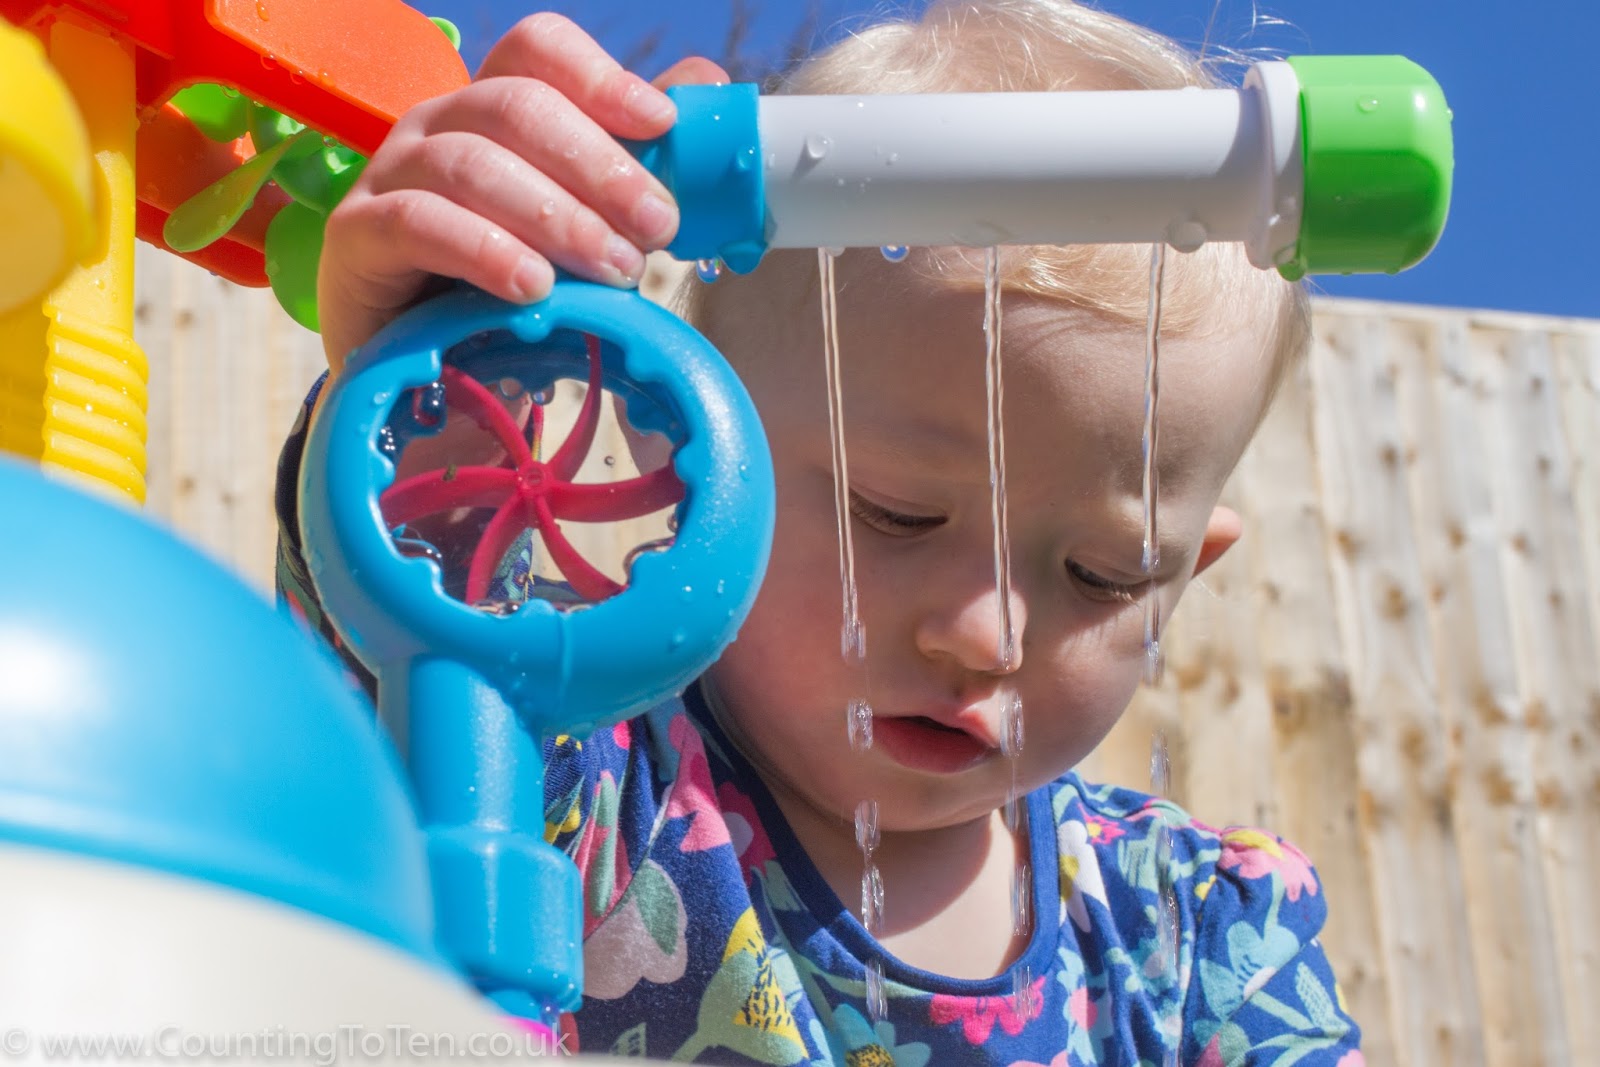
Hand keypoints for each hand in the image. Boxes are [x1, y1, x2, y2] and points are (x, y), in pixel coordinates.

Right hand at [318, 13, 728, 369]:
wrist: (427, 368)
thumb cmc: (511, 288)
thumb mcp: (584, 225)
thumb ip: (638, 159)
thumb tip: (709, 84)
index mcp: (492, 107)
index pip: (538, 50)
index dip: (601, 77)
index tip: (661, 126)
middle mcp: (436, 125)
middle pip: (515, 105)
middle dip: (600, 167)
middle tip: (656, 229)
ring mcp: (389, 175)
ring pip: (472, 164)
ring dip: (557, 217)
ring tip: (614, 271)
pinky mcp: (356, 237)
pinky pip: (419, 225)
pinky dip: (485, 252)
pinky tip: (533, 287)